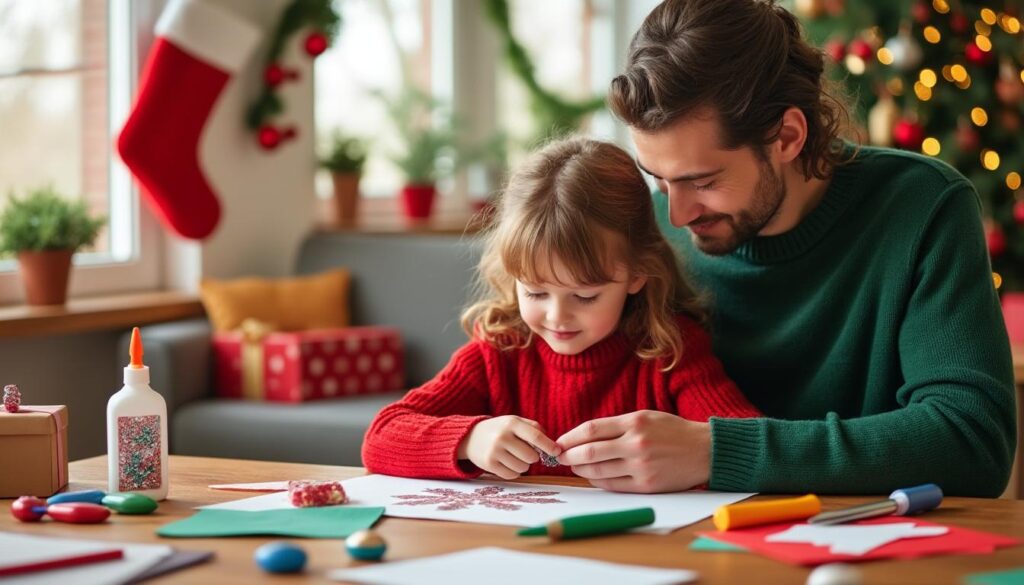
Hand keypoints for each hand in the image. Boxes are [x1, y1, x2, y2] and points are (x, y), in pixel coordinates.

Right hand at [458, 416, 560, 479]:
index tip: (557, 452)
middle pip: (531, 456)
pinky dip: (514, 472)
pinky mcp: (489, 464)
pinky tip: (507, 463)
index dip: (549, 446)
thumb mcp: (515, 422)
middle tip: (526, 452)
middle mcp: (502, 436)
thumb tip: (552, 446)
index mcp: (511, 423)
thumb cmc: (500, 429)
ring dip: (523, 465)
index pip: (535, 436)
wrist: (471, 437)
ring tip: (514, 457)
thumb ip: (534, 429)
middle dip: (533, 457)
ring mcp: (494, 451)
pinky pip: (512, 475)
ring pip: (523, 468)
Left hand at [556, 410, 709, 492]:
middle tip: (559, 456)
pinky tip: (592, 476)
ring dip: (581, 470)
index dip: (570, 437)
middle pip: (590, 451)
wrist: (704, 451)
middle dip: (569, 455)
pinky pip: (613, 485)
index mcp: (634, 422)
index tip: (560, 441)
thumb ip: (616, 426)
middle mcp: (636, 444)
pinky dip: (598, 481)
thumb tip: (584, 437)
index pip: (591, 430)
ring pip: (599, 471)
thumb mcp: (645, 417)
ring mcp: (641, 466)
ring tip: (575, 466)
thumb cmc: (672, 431)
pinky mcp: (646, 485)